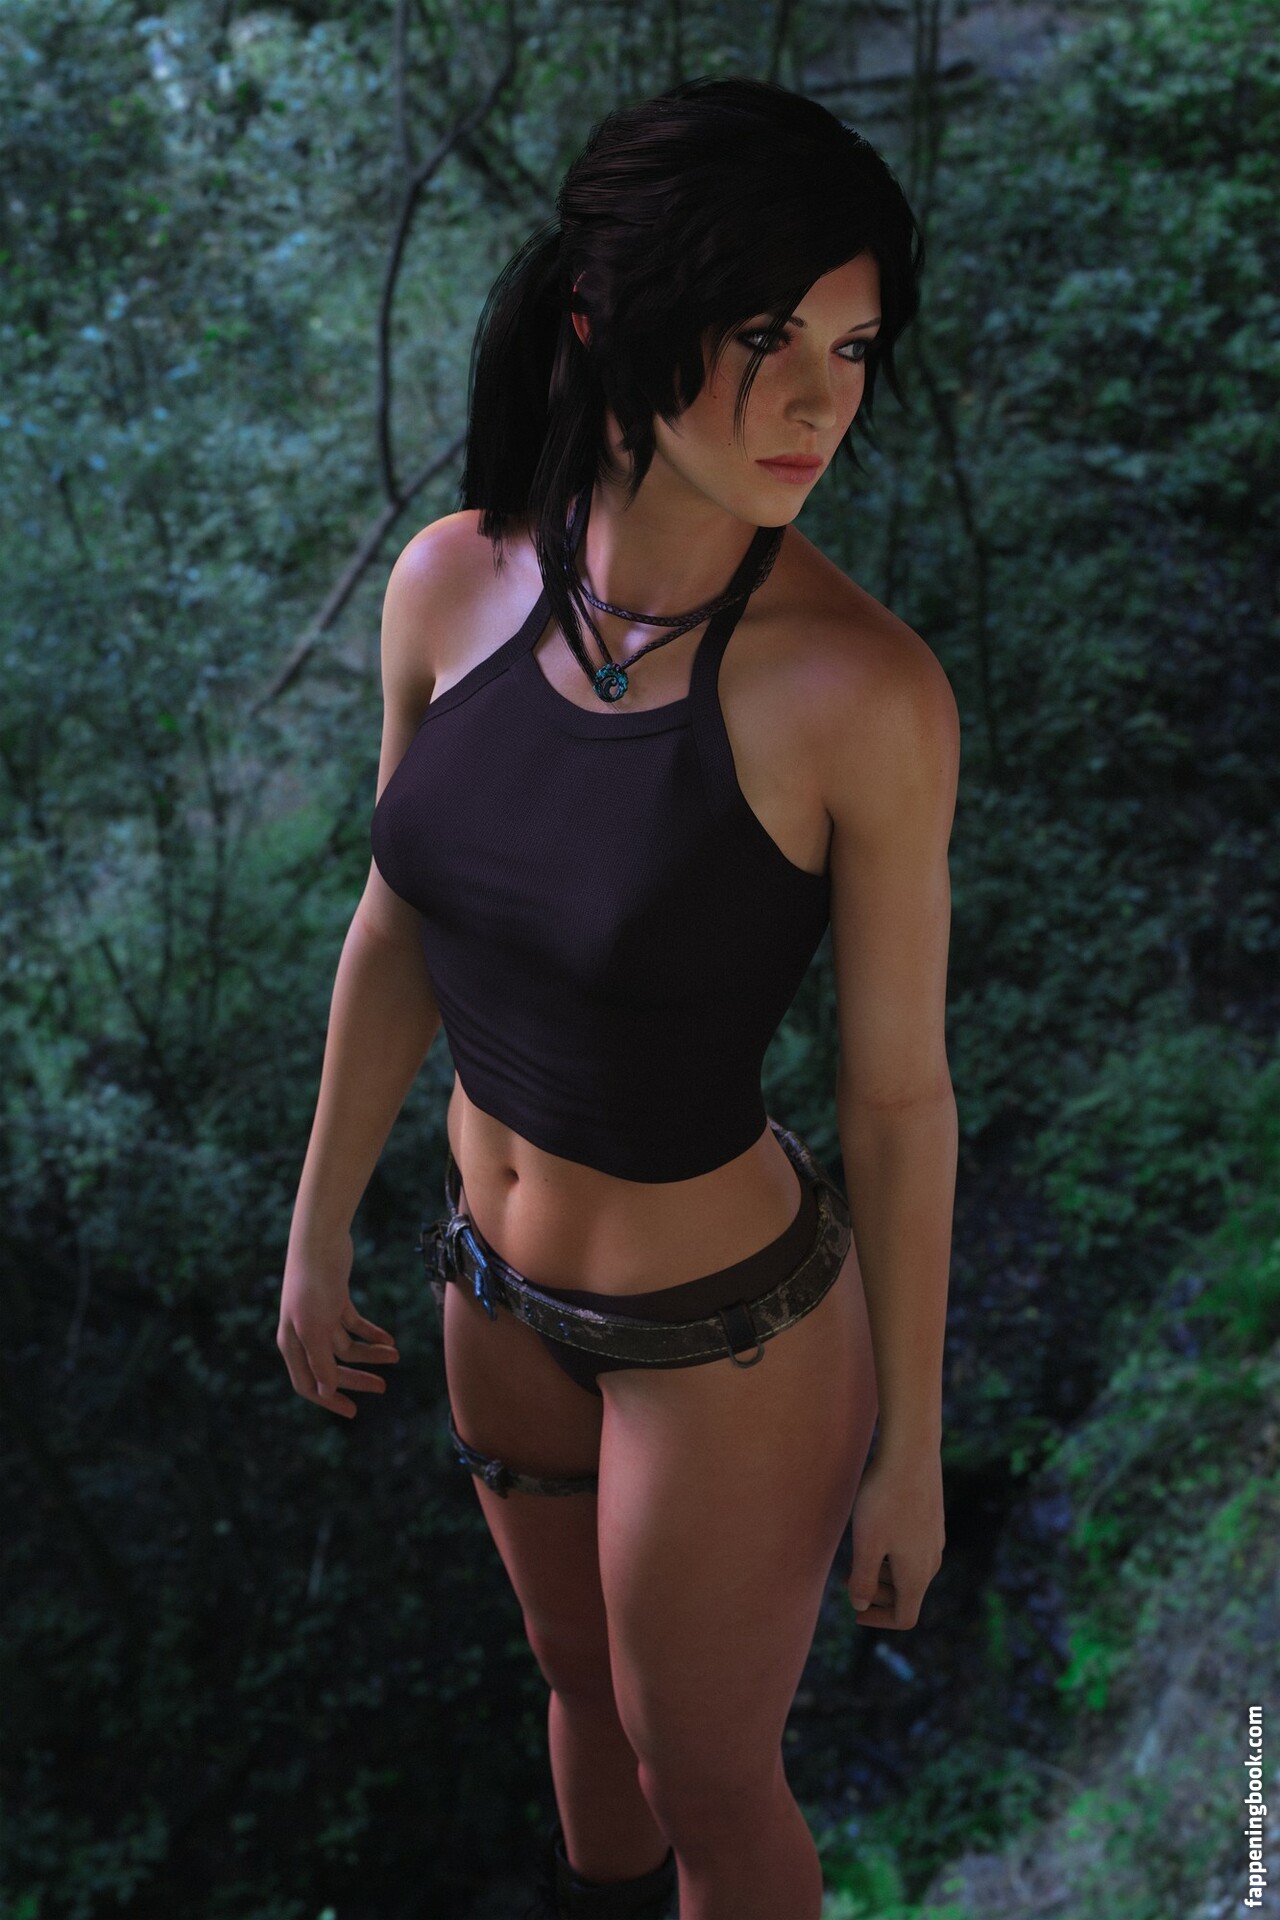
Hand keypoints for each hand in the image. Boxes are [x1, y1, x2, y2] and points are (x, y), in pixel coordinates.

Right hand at [276, 1224, 399, 1418]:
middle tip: (383, 1388)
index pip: (308, 1384)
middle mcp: (304, 1333)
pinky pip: (354, 1325)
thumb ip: (320, 1361)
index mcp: (292, 1344)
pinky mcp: (335, 1299)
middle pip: (331, 1368)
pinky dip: (371, 1332)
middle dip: (356, 1379)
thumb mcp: (315, 1327)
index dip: (329, 1399)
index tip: (353, 1412)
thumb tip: (327, 1392)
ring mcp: (320, 1316)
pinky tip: (389, 1339)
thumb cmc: (312, 1284)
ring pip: (347, 1346)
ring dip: (371, 1353)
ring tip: (395, 1356)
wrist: (319, 1241)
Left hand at [846, 1445, 944, 1629]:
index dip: (879, 1620)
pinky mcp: (933, 1519)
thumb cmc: (884, 1499)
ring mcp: (935, 1538)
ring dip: (882, 1572)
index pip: (904, 1617)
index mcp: (917, 1575)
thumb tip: (860, 1605)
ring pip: (909, 1570)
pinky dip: (892, 1552)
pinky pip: (913, 1549)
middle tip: (847, 1578)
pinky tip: (874, 1529)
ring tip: (856, 1552)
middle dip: (876, 1594)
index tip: (856, 1611)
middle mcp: (932, 1561)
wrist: (911, 1453)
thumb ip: (862, 1580)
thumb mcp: (867, 1544)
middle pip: (907, 1594)